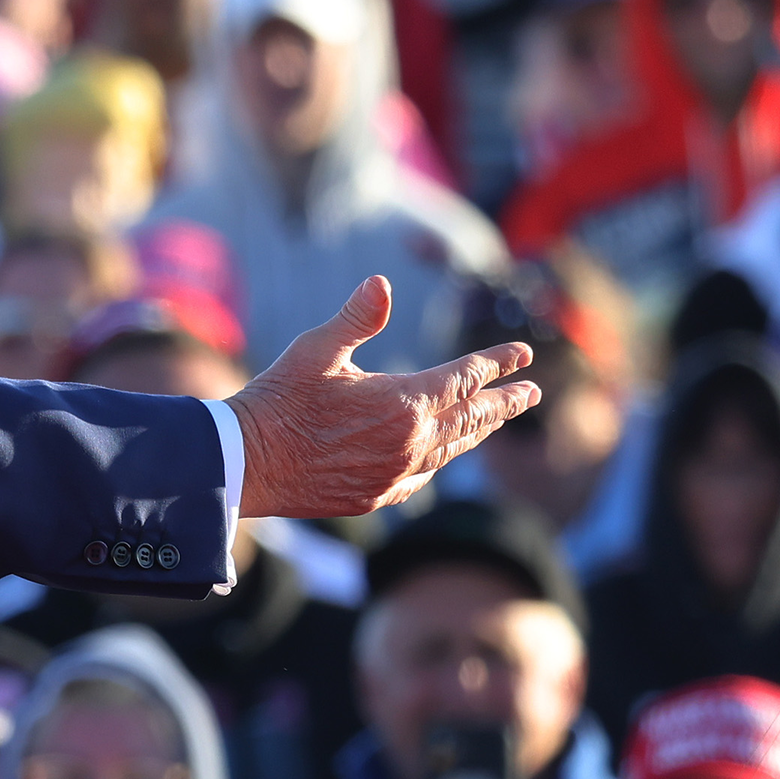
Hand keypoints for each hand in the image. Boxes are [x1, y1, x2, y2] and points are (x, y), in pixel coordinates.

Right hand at [228, 280, 538, 516]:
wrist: (246, 464)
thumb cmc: (277, 401)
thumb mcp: (316, 350)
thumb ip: (357, 317)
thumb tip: (382, 282)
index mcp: (404, 401)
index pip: (466, 377)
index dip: (497, 362)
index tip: (524, 353)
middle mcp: (411, 442)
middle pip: (473, 418)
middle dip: (505, 402)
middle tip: (533, 392)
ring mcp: (396, 474)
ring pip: (453, 450)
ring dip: (479, 432)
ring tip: (497, 420)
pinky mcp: (376, 496)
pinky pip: (422, 476)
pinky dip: (440, 460)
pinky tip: (441, 455)